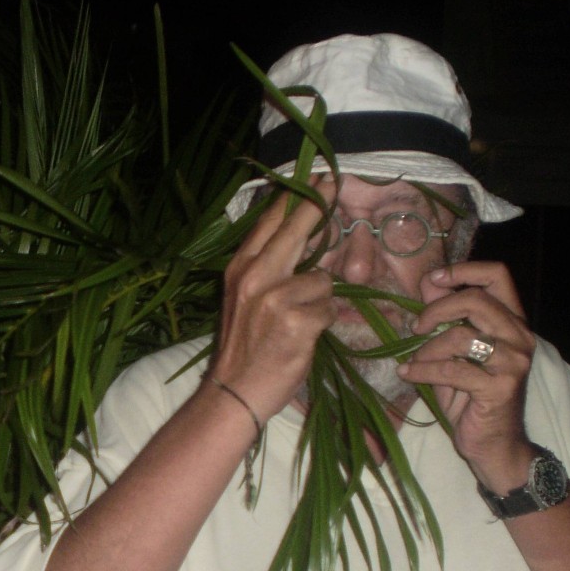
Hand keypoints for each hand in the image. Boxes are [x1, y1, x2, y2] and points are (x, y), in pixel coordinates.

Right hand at [209, 178, 338, 421]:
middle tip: (335, 182)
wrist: (234, 392)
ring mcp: (276, 297)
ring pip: (321, 279)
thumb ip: (266, 270)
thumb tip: (299, 242)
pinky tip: (303, 338)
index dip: (294, 198)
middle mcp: (255, 276)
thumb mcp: (243, 300)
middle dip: (318, 205)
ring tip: (299, 323)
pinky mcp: (297, 320)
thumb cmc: (243, 350)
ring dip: (319, 299)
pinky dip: (323, 323)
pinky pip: (328, 308)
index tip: (314, 177)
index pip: (269, 223)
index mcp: (239, 269)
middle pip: (296, 229)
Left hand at [398, 260, 535, 489]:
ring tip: (415, 361)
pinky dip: (422, 370)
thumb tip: (428, 283)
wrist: (494, 444)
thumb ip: (445, 317)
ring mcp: (513, 361)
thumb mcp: (454, 352)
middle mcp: (519, 336)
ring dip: (427, 348)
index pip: (498, 275)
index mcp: (510, 321)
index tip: (433, 280)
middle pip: (476, 299)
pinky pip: (452, 369)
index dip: (464, 270)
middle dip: (436, 309)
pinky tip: (409, 374)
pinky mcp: (500, 386)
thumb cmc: (470, 397)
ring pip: (460, 335)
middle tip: (416, 328)